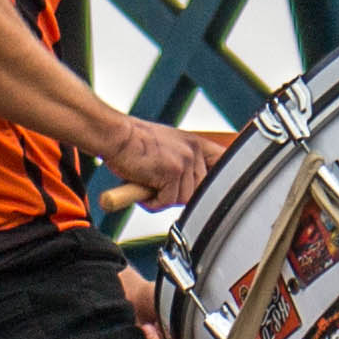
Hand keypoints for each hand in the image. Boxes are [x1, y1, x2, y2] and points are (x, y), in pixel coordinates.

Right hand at [101, 122, 228, 212]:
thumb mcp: (167, 146)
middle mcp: (193, 151)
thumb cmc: (134, 143)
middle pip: (199, 190)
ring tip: (147, 185)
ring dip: (163, 199)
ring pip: (183, 199)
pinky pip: (167, 201)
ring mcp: (184, 162)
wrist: (116, 136)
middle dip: (178, 194)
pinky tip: (143, 188)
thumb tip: (191, 189)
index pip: (222, 162)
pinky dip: (152, 202)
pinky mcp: (172, 172)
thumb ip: (182, 163)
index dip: (221, 178)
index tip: (219, 187)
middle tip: (159, 187)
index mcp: (194, 144)